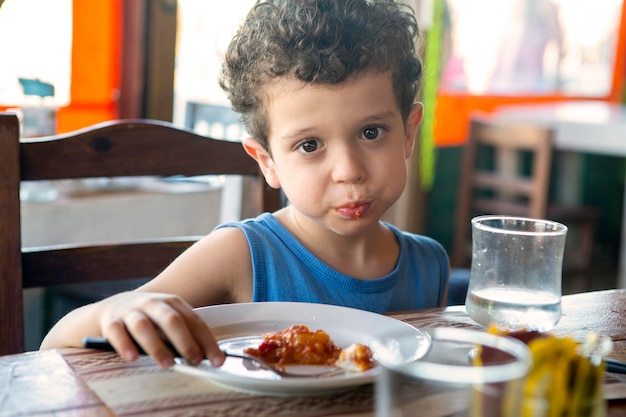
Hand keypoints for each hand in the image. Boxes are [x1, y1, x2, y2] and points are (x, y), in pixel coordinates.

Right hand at [96, 292, 224, 367]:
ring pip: (144, 326)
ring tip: (167, 363)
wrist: (111, 307)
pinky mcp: (110, 322)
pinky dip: (124, 344)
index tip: (217, 360)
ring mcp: (130, 311)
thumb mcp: (168, 320)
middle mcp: (152, 304)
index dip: (208, 341)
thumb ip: (185, 335)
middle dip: (186, 342)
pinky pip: (117, 333)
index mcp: (172, 302)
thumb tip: (207, 358)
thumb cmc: (149, 318)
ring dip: (157, 346)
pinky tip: (132, 357)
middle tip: (195, 361)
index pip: (194, 322)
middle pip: (172, 320)